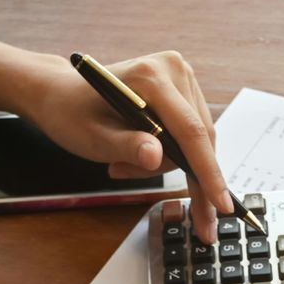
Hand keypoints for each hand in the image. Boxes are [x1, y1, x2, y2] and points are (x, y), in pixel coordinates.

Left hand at [22, 50, 231, 242]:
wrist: (62, 93)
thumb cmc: (72, 114)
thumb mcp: (92, 138)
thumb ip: (126, 146)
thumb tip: (155, 158)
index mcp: (151, 76)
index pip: (190, 131)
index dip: (208, 172)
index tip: (221, 205)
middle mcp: (173, 69)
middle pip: (199, 138)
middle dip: (190, 177)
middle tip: (182, 213)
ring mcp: (181, 77)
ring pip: (197, 139)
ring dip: (171, 164)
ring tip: (125, 168)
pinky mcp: (183, 88)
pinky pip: (191, 132)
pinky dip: (172, 154)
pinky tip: (141, 157)